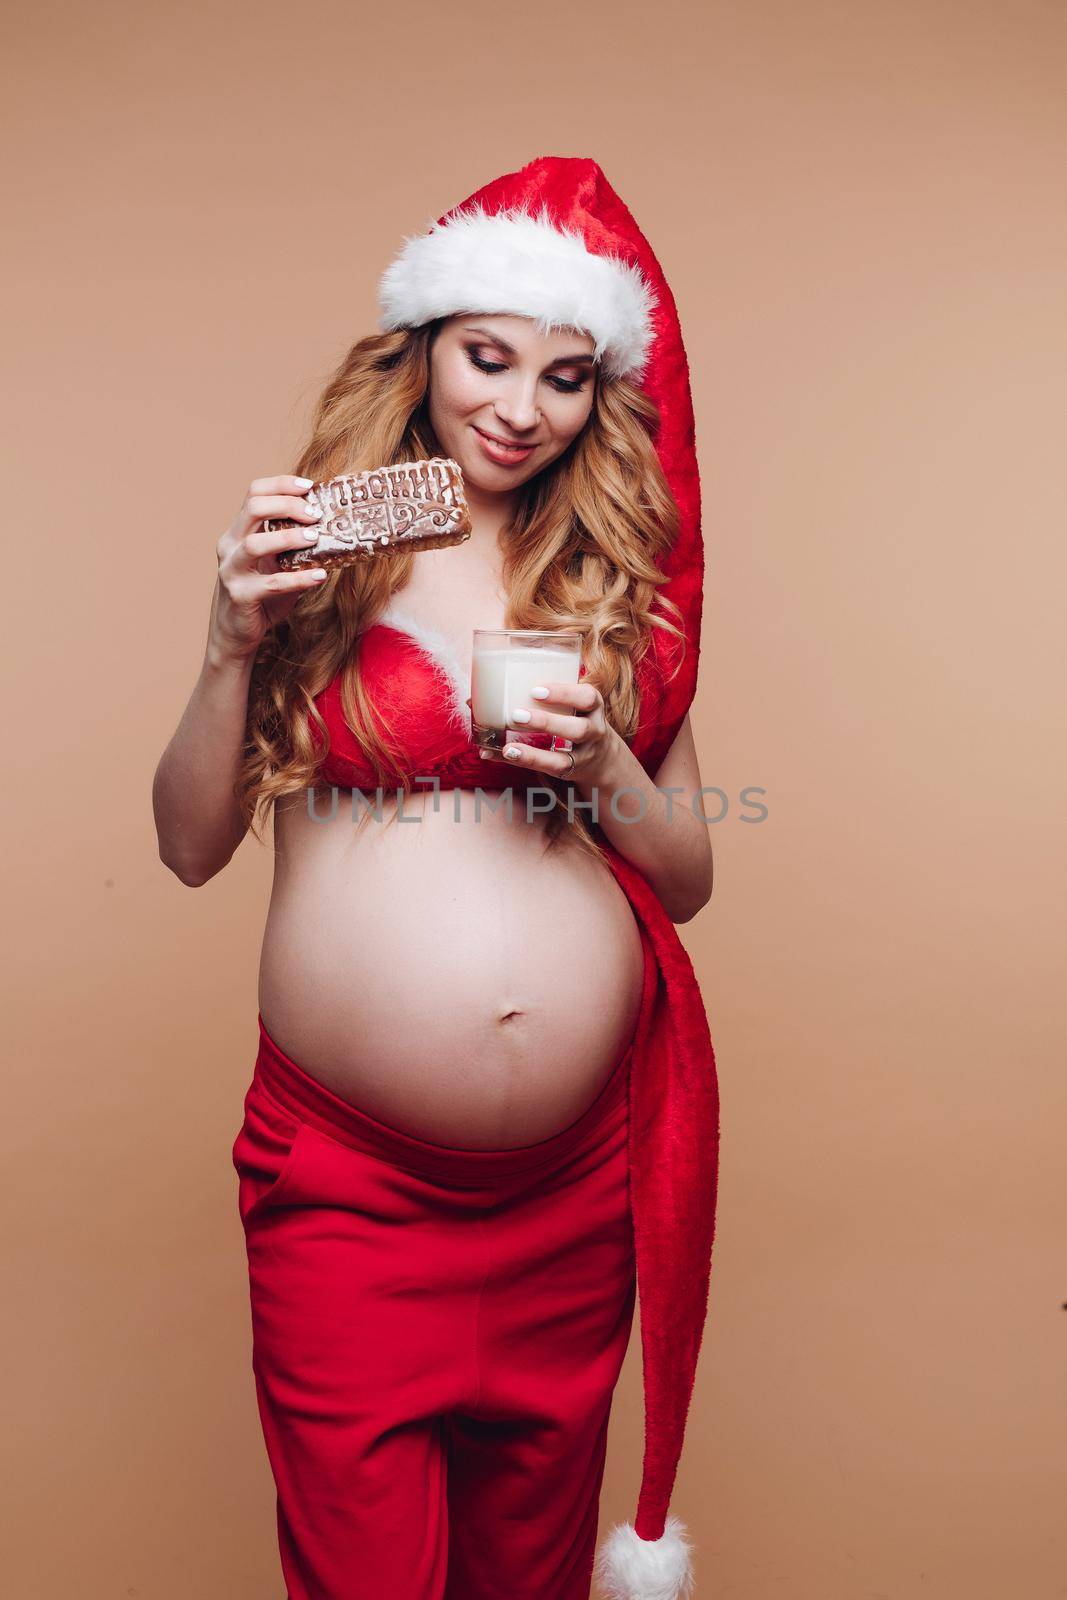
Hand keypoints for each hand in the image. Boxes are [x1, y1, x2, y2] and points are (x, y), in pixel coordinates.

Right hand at [209, 474, 328, 660]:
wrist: (236, 635)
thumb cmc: (261, 597)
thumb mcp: (277, 566)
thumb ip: (294, 549)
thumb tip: (335, 532)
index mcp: (238, 532)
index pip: (254, 493)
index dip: (281, 484)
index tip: (309, 486)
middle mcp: (230, 546)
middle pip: (253, 508)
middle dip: (287, 505)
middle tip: (315, 514)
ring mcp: (232, 570)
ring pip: (255, 543)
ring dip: (288, 537)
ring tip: (314, 537)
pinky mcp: (241, 596)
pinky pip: (271, 583)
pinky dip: (298, 578)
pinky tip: (319, 576)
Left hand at [465, 682, 616, 782]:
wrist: (601, 756)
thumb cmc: (570, 716)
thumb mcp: (566, 701)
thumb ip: (534, 695)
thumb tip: (472, 700)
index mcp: (592, 705)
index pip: (587, 697)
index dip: (563, 693)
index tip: (535, 690)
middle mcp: (594, 731)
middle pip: (578, 729)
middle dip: (547, 722)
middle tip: (516, 715)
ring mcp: (584, 756)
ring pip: (564, 759)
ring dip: (534, 754)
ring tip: (507, 748)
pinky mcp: (571, 773)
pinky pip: (548, 771)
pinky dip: (525, 763)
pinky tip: (503, 756)